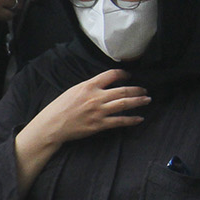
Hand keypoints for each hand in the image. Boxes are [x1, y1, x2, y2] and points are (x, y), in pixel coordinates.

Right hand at [14, 68, 149, 197]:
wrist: (52, 125)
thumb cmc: (60, 107)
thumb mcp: (74, 90)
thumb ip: (90, 86)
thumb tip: (104, 83)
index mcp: (88, 86)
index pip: (111, 75)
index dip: (123, 74)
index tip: (129, 75)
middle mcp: (95, 97)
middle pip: (122, 90)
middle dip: (136, 89)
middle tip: (145, 90)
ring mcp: (98, 111)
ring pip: (124, 104)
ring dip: (138, 101)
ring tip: (147, 100)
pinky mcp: (99, 124)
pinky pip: (119, 121)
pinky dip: (131, 120)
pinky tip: (139, 118)